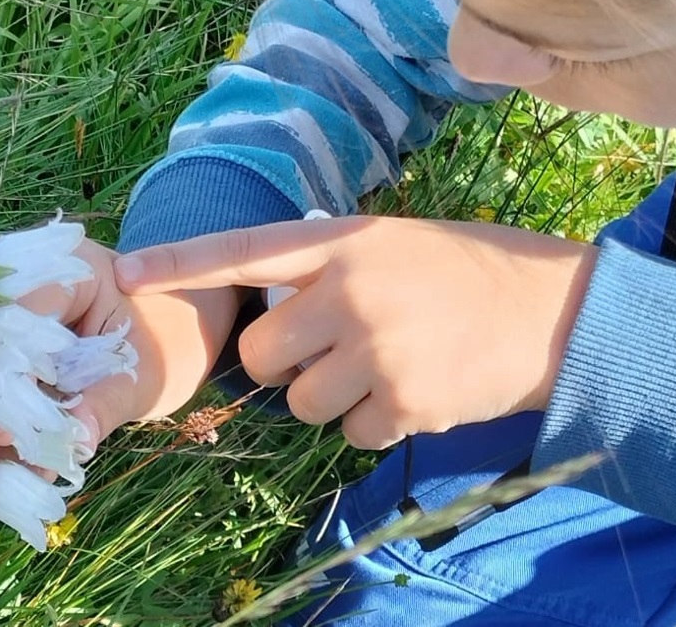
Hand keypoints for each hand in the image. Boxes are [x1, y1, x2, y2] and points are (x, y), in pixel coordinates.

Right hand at [0, 238, 241, 476]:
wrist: (185, 329)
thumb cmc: (173, 336)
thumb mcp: (148, 372)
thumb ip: (107, 402)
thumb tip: (71, 441)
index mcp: (67, 266)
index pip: (14, 311)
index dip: (1, 370)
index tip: (0, 429)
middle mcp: (27, 283)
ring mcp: (14, 318)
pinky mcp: (13, 353)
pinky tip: (2, 473)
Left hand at [113, 216, 597, 449]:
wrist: (549, 312)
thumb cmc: (460, 271)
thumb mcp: (387, 242)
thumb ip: (322, 264)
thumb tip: (258, 293)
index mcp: (341, 242)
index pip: (242, 251)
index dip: (180, 263)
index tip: (126, 272)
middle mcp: (350, 292)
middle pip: (262, 358)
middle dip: (285, 365)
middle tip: (332, 348)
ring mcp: (376, 349)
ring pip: (300, 404)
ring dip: (329, 398)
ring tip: (380, 366)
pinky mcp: (403, 403)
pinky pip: (348, 434)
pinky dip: (370, 423)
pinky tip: (408, 391)